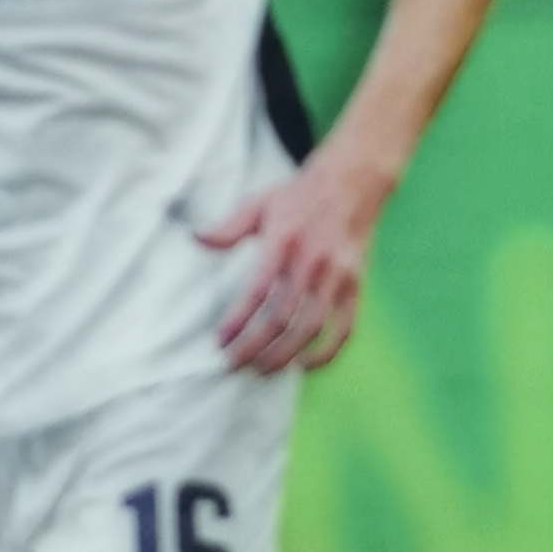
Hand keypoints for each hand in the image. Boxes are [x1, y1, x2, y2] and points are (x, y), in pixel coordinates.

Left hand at [197, 149, 391, 373]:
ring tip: (262, 369)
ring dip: (285, 354)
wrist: (351, 182)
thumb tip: (196, 240)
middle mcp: (311, 261)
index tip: (220, 341)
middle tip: (234, 364)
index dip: (237, 321)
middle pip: (282, 317)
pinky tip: (304, 364)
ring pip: (311, 327)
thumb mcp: (258, 203)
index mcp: (283, 241)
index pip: (257, 290)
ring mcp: (337, 275)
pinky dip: (327, 352)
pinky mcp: (356, 284)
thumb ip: (228, 227)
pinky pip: (345, 327)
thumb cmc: (297, 196)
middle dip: (255, 347)